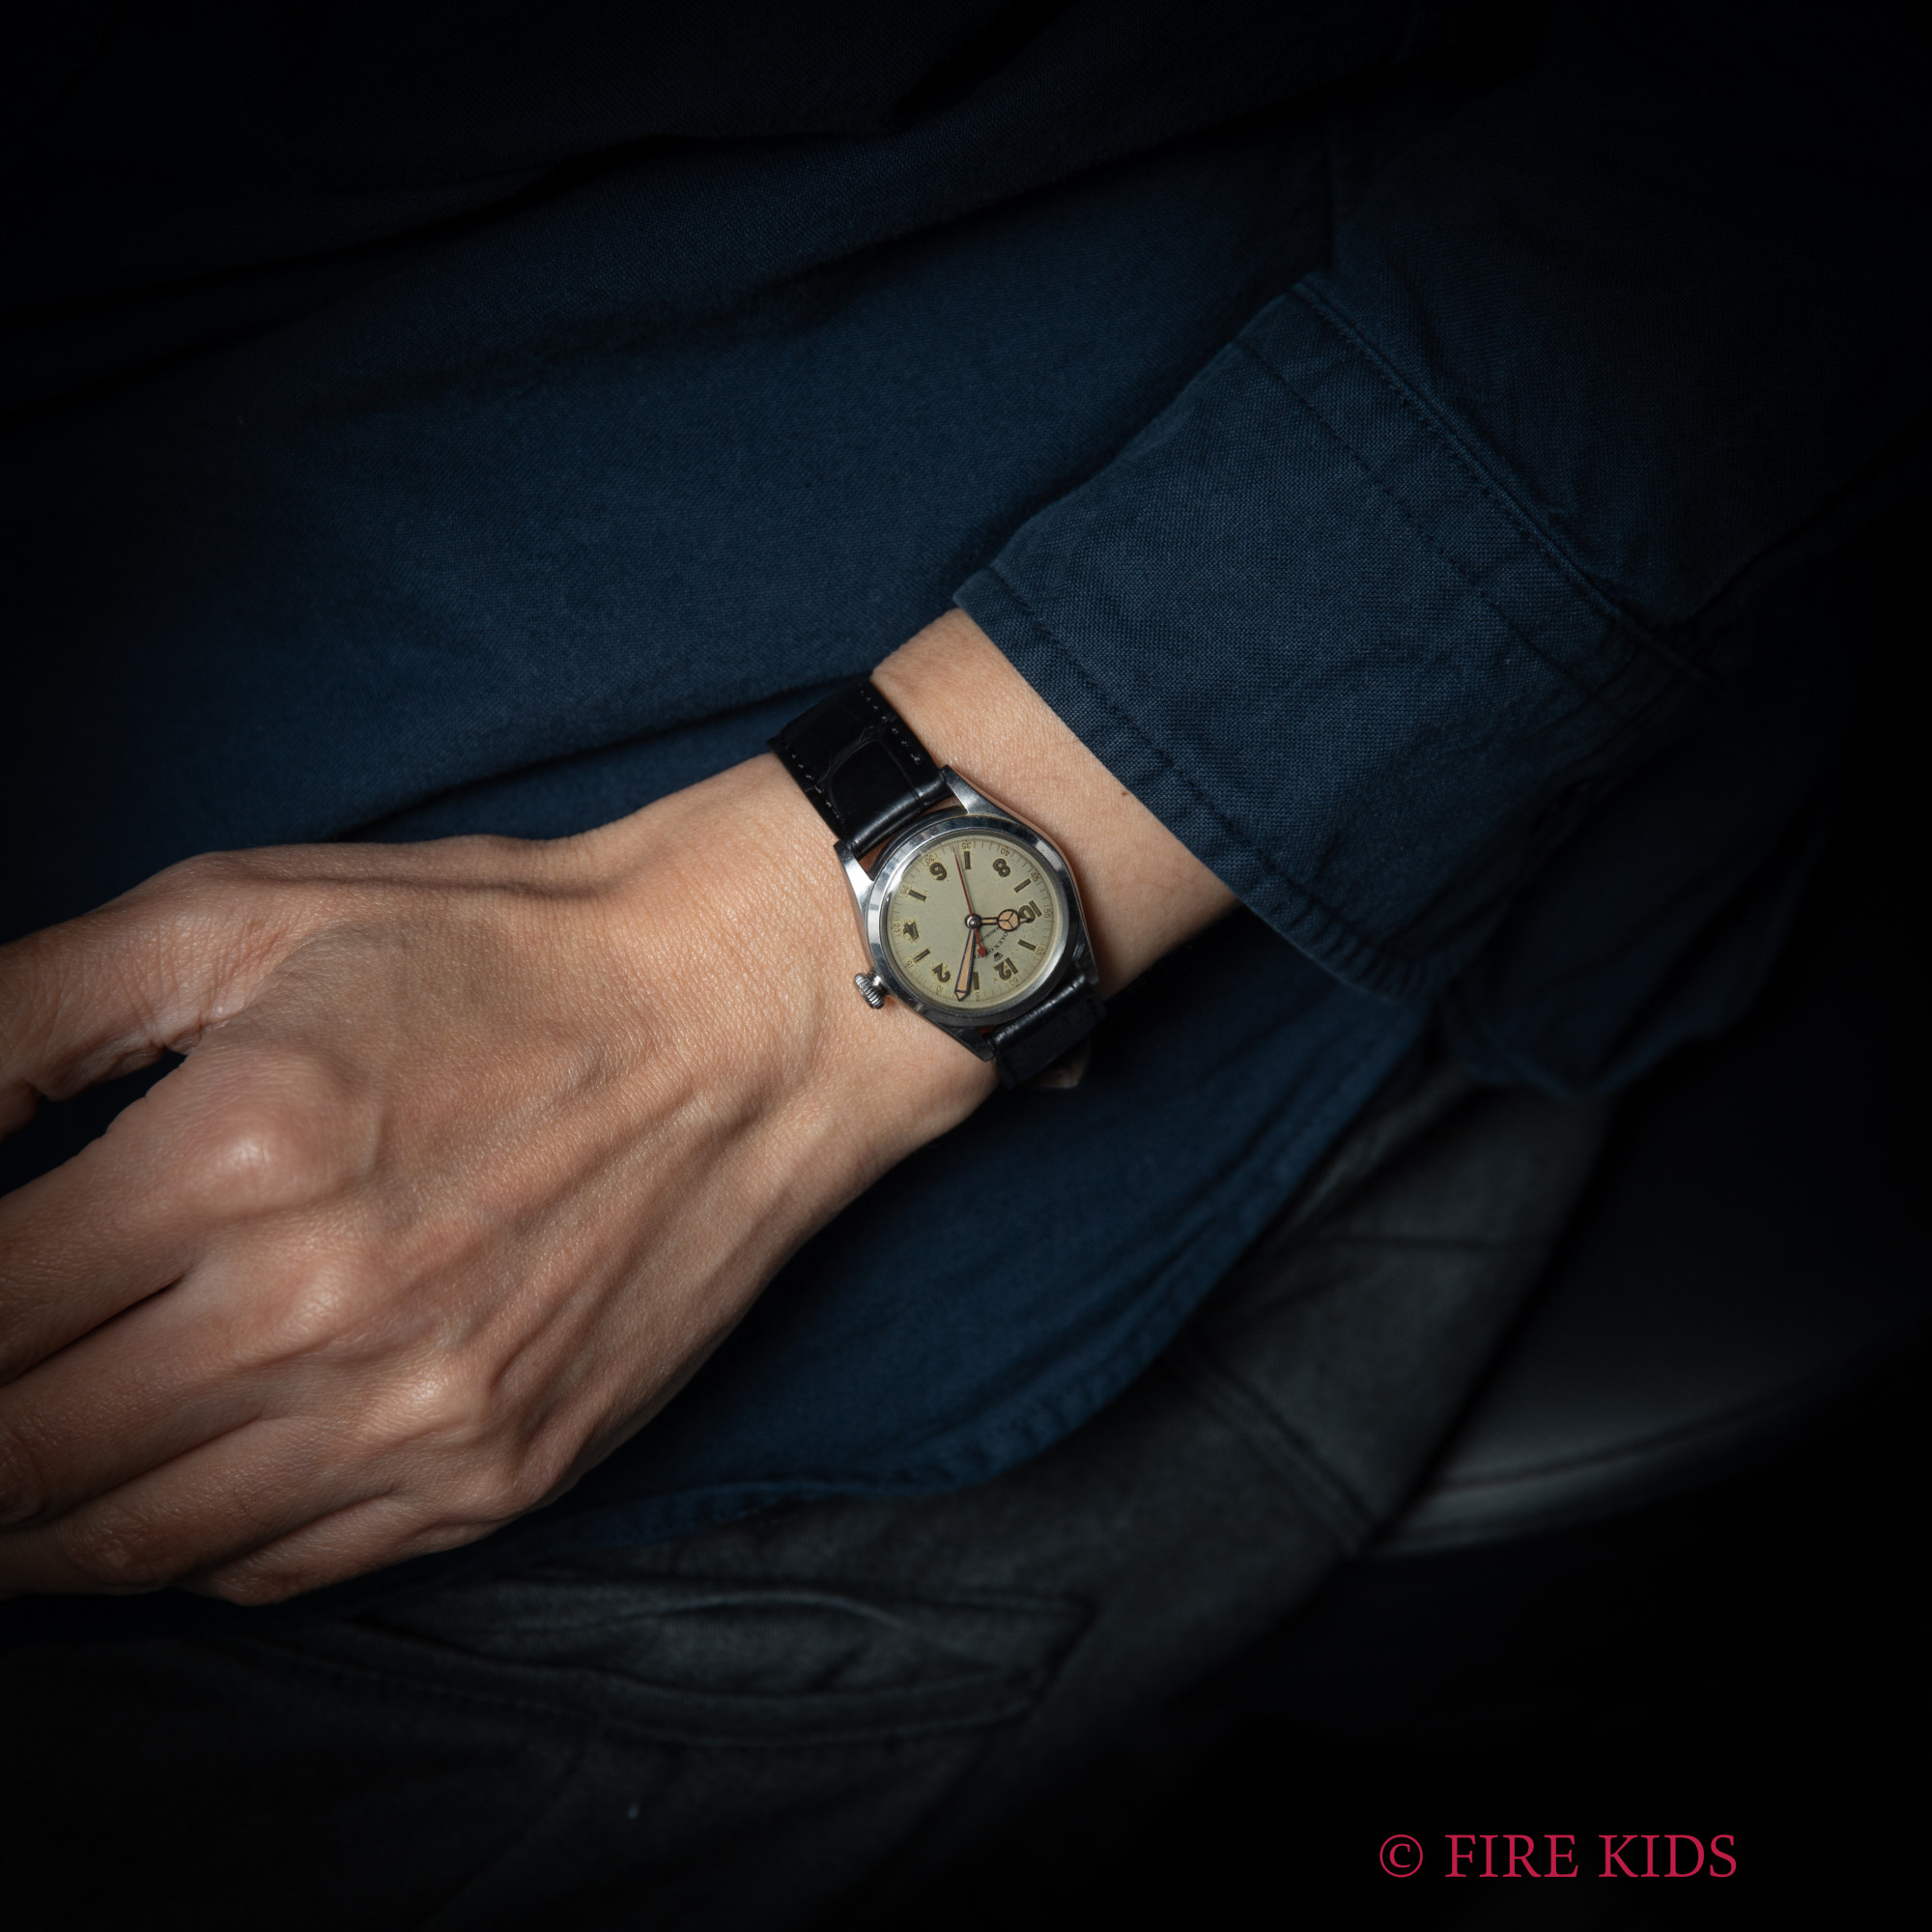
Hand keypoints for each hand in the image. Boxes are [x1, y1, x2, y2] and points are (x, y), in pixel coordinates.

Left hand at [0, 758, 987, 1603]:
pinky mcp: (497, 1474)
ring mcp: (420, 1417)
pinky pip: (277, 1570)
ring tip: (3, 1480)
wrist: (742, 1019)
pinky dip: (175, 1551)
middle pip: (20, 1460)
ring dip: (23, 1528)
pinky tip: (151, 1492)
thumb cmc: (500, 951)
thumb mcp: (237, 914)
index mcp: (238, 1154)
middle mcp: (320, 1315)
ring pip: (130, 1547)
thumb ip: (16, 1015)